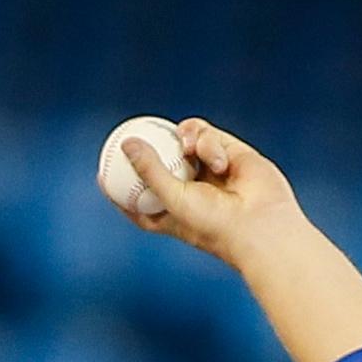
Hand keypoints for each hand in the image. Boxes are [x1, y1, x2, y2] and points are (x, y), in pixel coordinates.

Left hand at [117, 118, 308, 268]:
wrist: (261, 225)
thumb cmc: (213, 224)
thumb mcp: (172, 198)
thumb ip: (148, 170)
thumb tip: (126, 143)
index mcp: (173, 213)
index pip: (140, 200)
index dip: (121, 188)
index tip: (101, 174)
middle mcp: (191, 191)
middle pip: (161, 164)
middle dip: (148, 150)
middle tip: (130, 137)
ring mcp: (210, 171)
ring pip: (184, 142)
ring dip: (186, 142)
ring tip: (192, 152)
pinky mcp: (230, 153)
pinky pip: (207, 136)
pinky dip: (209, 145)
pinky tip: (219, 163)